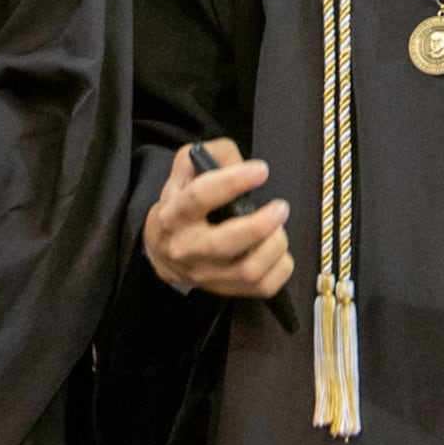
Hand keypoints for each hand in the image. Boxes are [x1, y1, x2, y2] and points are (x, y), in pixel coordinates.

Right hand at [144, 136, 291, 300]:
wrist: (163, 247)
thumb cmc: (181, 205)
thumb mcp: (187, 169)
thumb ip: (214, 155)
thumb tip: (241, 164)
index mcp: (174, 213)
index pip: (199, 197)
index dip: (233, 181)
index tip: (260, 170)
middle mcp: (186, 247)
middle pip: (224, 244)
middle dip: (259, 225)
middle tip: (280, 208)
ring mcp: (205, 273)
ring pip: (248, 269)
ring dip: (274, 245)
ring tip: (278, 227)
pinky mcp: (224, 288)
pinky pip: (262, 286)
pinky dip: (280, 266)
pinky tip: (276, 249)